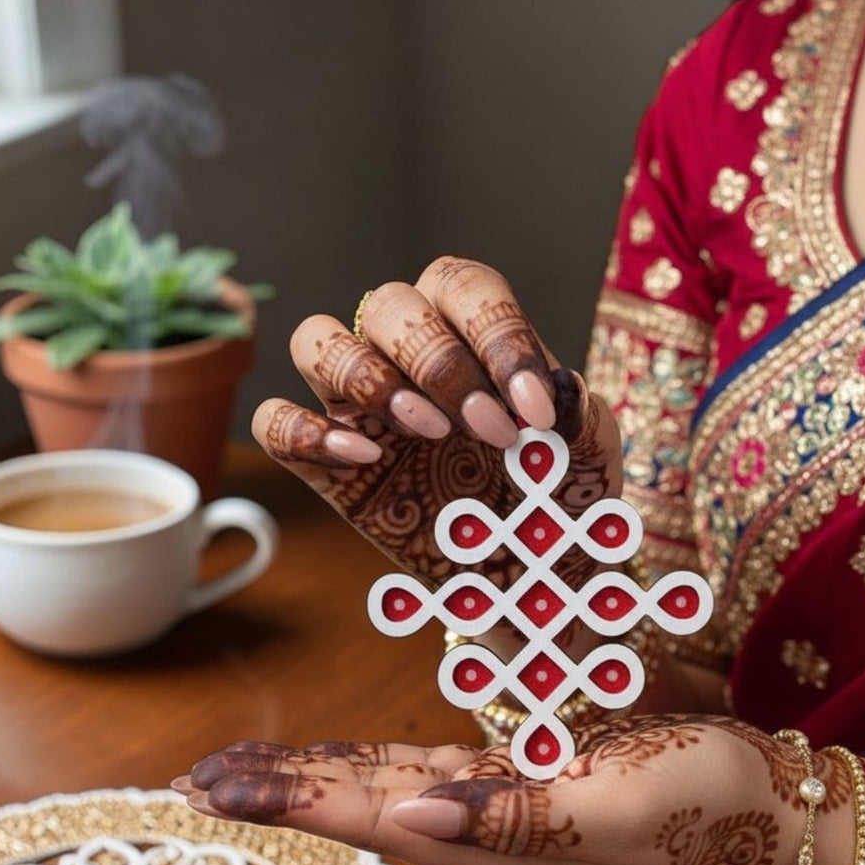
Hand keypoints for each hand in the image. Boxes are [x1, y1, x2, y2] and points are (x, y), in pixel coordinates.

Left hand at [172, 716, 855, 864]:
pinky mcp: (517, 779)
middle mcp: (481, 830)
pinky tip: (342, 764)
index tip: (214, 788)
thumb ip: (517, 819)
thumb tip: (412, 817)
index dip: (289, 800)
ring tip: (244, 774)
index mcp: (497, 841)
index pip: (369, 818)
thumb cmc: (697, 798)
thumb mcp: (616, 810)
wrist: (750, 797)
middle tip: (197, 781)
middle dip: (277, 793)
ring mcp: (497, 807)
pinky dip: (367, 764)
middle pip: (358, 806)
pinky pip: (421, 770)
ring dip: (309, 780)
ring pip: (380, 788)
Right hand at [252, 256, 622, 586]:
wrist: (535, 579)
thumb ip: (577, 409)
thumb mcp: (588, 454)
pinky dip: (303, 430)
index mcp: (471, 334)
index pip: (461, 286)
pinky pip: (275, 422)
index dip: (496, 334)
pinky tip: (363, 457)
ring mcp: (361, 410)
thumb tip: (552, 384)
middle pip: (386, 303)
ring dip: (367, 375)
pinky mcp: (326, 467)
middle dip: (437, 360)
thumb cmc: (559, 501)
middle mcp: (407, 359)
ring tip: (427, 432)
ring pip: (315, 339)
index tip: (533, 408)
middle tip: (486, 429)